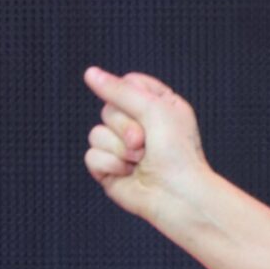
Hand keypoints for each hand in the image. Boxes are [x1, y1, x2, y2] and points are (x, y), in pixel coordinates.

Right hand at [81, 65, 210, 219]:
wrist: (179, 195)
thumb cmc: (177, 151)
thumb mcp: (153, 108)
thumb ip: (119, 90)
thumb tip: (89, 73)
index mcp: (157, 107)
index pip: (126, 84)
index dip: (129, 95)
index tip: (148, 110)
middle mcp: (139, 127)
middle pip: (107, 110)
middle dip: (125, 127)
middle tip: (145, 142)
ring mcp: (123, 150)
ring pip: (96, 134)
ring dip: (119, 148)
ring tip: (141, 160)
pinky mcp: (111, 171)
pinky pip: (91, 156)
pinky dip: (110, 165)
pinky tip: (129, 174)